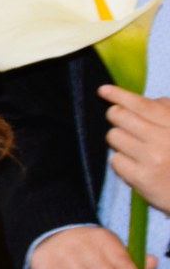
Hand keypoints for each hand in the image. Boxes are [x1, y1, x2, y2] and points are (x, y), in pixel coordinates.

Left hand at [105, 85, 169, 212]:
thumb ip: (166, 111)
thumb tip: (139, 100)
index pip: (142, 104)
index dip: (119, 95)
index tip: (103, 90)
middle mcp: (164, 139)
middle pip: (120, 117)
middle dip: (116, 115)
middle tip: (120, 119)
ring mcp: (152, 159)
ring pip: (114, 137)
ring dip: (119, 139)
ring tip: (134, 146)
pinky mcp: (142, 178)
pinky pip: (114, 160)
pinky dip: (121, 160)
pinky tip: (134, 163)